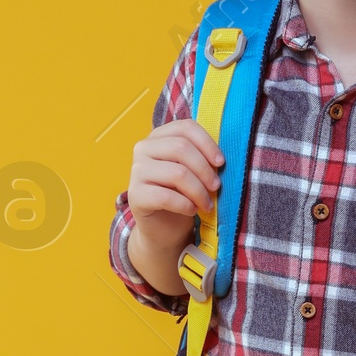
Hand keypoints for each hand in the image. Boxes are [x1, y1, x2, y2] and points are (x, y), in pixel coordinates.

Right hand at [129, 117, 223, 251]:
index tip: (221, 162)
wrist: (163, 227)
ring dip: (199, 192)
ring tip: (207, 205)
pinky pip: (167, 197)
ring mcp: (136, 171)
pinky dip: (186, 205)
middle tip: (216, 187)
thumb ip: (201, 157)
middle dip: (205, 170)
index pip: (185, 128)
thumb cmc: (181, 195)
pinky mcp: (135, 195)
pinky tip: (192, 211)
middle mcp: (143, 148)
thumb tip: (220, 158)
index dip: (207, 143)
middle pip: (181, 148)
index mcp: (159, 137)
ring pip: (177, 173)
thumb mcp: (192, 171)